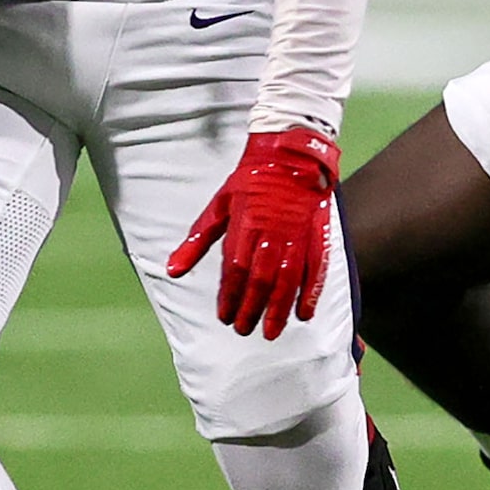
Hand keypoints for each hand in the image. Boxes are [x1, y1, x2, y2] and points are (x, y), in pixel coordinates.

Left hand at [165, 128, 340, 339]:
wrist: (290, 156)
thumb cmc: (249, 181)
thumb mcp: (217, 206)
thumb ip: (196, 241)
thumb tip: (172, 270)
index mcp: (245, 226)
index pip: (235, 270)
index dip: (230, 297)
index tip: (224, 317)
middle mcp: (271, 234)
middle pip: (260, 280)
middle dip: (251, 310)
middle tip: (244, 331)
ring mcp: (296, 236)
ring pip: (287, 280)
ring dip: (278, 310)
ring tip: (270, 333)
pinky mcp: (316, 235)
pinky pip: (315, 269)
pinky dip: (311, 293)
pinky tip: (304, 314)